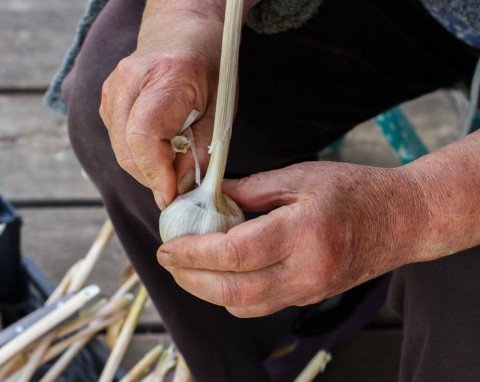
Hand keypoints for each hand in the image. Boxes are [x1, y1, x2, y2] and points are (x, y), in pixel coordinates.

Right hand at [99, 1, 226, 208]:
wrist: (183, 30)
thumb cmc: (209, 66)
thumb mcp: (220, 109)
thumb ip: (201, 151)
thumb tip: (180, 189)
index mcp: (165, 77)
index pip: (143, 137)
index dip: (156, 174)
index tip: (172, 196)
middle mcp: (129, 80)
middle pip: (127, 150)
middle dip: (152, 178)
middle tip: (177, 190)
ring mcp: (112, 88)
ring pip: (120, 149)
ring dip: (146, 168)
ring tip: (173, 165)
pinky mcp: (107, 99)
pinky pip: (118, 140)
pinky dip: (139, 155)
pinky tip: (160, 149)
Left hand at [157, 161, 428, 316]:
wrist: (400, 220)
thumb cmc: (354, 191)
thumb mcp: (300, 176)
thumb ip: (251, 188)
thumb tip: (211, 198)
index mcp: (303, 233)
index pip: (235, 254)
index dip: (193, 253)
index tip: (168, 246)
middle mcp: (306, 271)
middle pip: (234, 292)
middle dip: (191, 279)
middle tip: (168, 260)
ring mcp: (310, 289)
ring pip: (245, 306)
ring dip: (207, 291)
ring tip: (187, 267)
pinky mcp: (310, 296)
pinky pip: (262, 306)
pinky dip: (232, 295)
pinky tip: (222, 274)